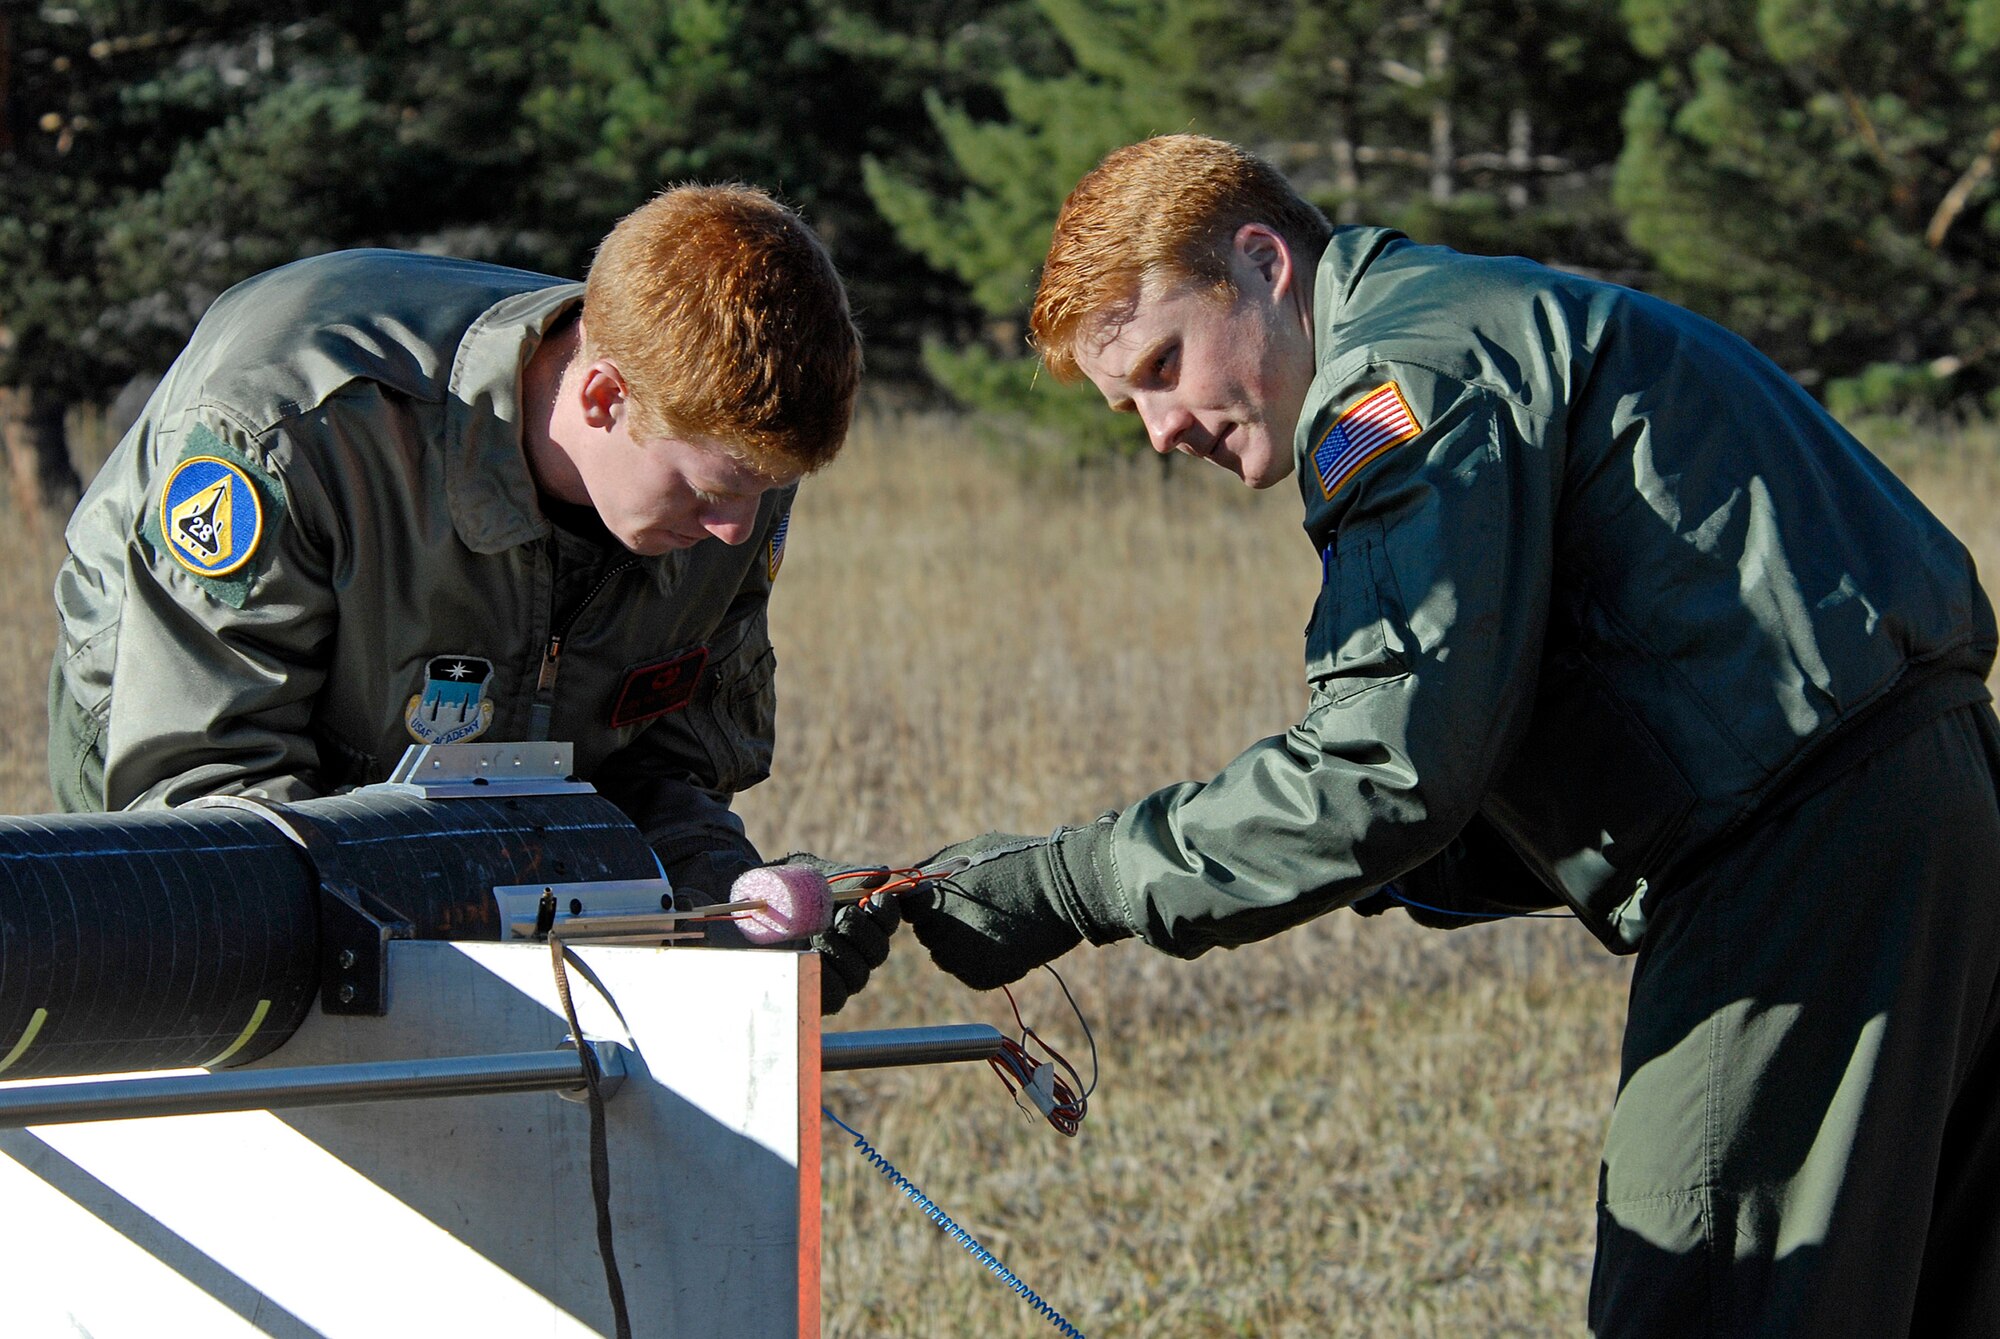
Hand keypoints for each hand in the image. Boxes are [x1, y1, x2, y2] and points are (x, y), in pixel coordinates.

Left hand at [780, 853, 901, 1014]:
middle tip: (844, 915)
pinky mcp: (807, 990)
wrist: (741, 903)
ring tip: (822, 933)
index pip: (885, 924)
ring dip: (846, 953)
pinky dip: (828, 978)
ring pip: (857, 977)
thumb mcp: (810, 873)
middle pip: (876, 953)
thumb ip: (845, 874)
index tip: (876, 899)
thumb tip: (880, 875)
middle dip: (865, 933)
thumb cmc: (778, 886)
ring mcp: (830, 973)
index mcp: (854, 920)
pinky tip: (812, 956)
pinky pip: (831, 997)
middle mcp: (848, 949)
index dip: (886, 915)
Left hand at [902, 830, 1099, 990]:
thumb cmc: (1018, 861)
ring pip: (945, 957)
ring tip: (991, 924)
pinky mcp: (985, 977)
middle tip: (976, 909)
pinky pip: (969, 973)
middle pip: (927, 933)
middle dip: (943, 923)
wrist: (1066, 888)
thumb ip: (934, 867)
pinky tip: (1003, 940)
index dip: (926, 902)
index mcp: (934, 898)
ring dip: (959, 945)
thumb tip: (912, 880)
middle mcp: (943, 932)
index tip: (945, 898)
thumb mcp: (970, 851)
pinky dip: (980, 962)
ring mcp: (963, 958)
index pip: (909, 909)